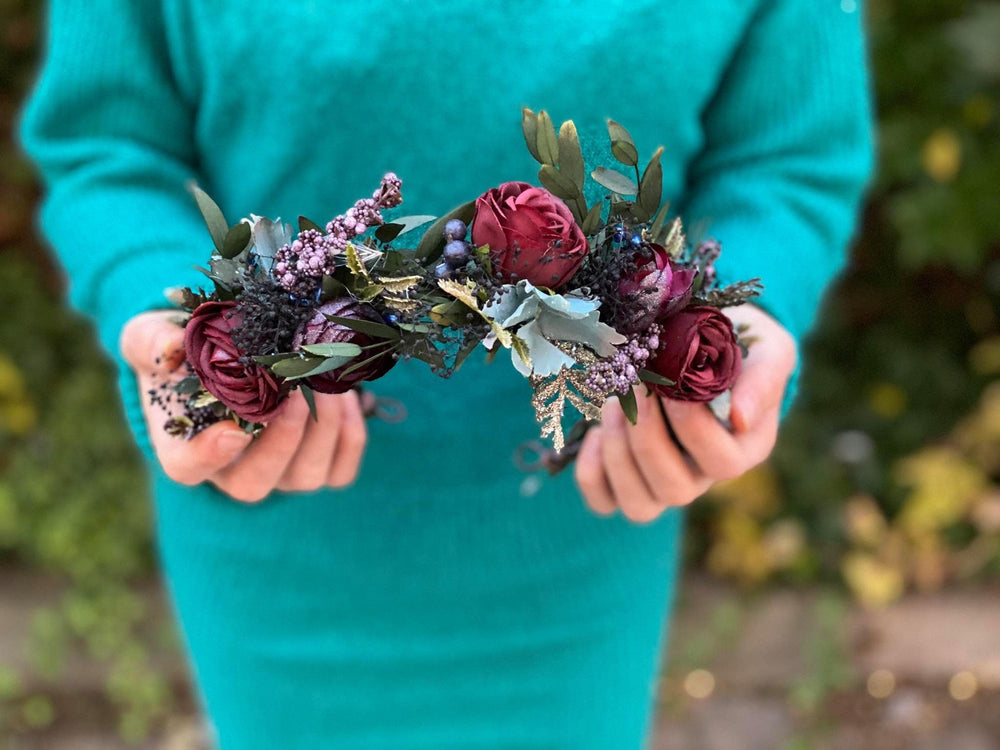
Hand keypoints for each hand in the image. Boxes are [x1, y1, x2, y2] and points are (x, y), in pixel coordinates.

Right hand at [120, 311, 367, 502]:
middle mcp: (233, 471)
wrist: (235, 350)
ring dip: (323, 428)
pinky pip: (342, 470)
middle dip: (283, 438)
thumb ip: (152, 341)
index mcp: (183, 447)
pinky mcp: (320, 468)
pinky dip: (350, 432)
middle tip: (297, 390)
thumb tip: (171, 348)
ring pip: (306, 476)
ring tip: (326, 379)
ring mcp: (279, 475)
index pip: (188, 469)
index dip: (209, 456)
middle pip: (255, 482)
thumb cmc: (185, 350)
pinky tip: (346, 393)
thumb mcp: (153, 336)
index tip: (232, 430)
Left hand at [574, 304, 796, 522]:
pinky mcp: (625, 481)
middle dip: (649, 441)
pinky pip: (603, 501)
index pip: (723, 464)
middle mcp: (703, 476)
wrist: (702, 342)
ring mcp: (662, 483)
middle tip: (635, 390)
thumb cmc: (740, 346)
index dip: (693, 430)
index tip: (673, 386)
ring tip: (612, 405)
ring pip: (639, 505)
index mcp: (743, 450)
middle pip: (676, 490)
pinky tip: (595, 430)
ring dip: (619, 456)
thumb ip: (763, 379)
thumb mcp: (766, 350)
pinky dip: (592, 472)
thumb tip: (740, 416)